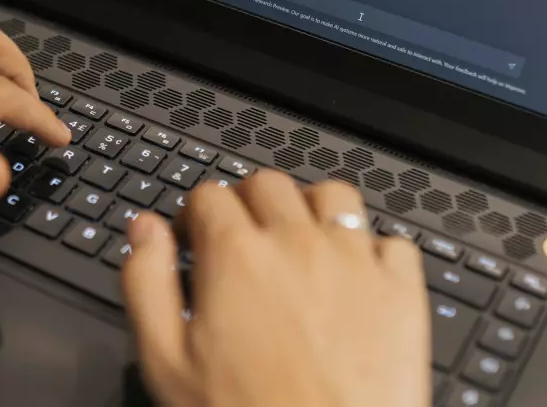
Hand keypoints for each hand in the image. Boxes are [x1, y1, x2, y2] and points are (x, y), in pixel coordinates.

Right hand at [122, 173, 429, 406]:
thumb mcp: (166, 362)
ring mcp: (355, 262)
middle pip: (267, 184)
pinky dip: (372, 250)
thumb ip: (147, 283)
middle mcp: (297, 243)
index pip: (209, 195)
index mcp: (236, 255)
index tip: (194, 240)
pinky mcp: (402, 292)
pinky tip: (356, 278)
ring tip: (301, 243)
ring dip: (311, 209)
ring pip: (333, 195)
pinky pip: (393, 241)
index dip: (194, 215)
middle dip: (247, 203)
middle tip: (242, 240)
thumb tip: (143, 231)